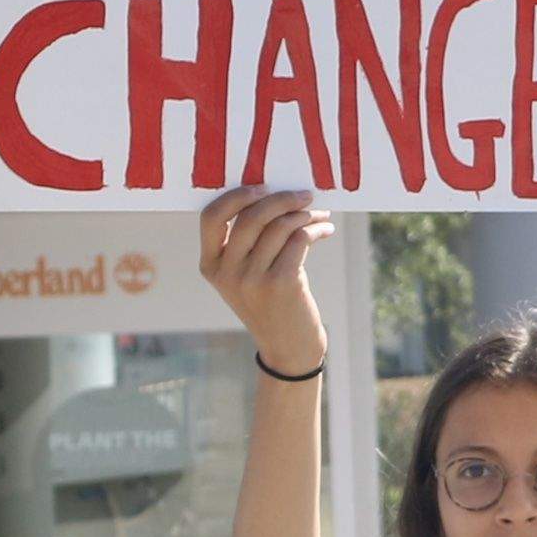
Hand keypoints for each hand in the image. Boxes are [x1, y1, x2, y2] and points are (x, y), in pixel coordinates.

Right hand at [199, 189, 334, 374]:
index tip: (262, 188)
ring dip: (304, 214)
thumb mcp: (244, 278)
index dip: (236, 196)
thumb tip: (273, 195)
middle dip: (282, 199)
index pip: (211, 217)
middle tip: (304, 196)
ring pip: (279, 226)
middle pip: (251, 216)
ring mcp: (252, 279)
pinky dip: (316, 229)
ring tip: (319, 215)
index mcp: (210, 266)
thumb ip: (245, 244)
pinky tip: (325, 229)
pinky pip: (299, 239)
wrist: (288, 349)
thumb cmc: (269, 305)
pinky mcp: (281, 283)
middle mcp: (227, 273)